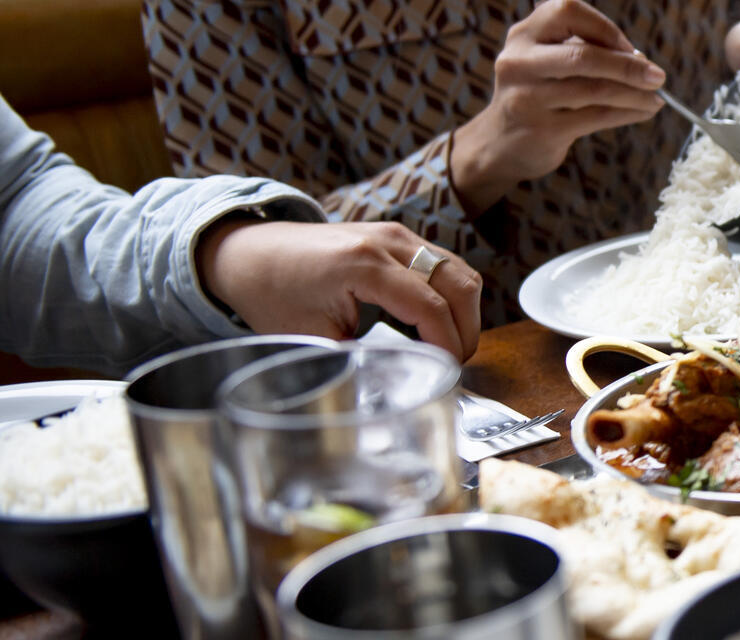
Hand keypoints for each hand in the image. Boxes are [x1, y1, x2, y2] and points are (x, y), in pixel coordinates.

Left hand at [196, 220, 483, 361]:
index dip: (447, 344)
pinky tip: (438, 320)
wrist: (249, 251)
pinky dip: (453, 294)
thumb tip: (391, 384)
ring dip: (465, 311)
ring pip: (461, 271)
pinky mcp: (400, 236)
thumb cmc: (272, 291)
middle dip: (465, 330)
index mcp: (363, 265)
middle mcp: (388, 242)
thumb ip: (356, 358)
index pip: (429, 307)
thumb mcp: (310, 336)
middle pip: (458, 284)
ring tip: (449, 344)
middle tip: (452, 364)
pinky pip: (447, 264)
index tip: (446, 373)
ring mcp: (397, 234)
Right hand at [453, 0, 665, 210]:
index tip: (629, 48)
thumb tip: (640, 60)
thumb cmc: (538, 93)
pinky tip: (644, 111)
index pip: (568, 12)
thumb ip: (587, 52)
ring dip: (636, 94)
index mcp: (524, 35)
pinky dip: (629, 113)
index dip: (605, 28)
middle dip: (629, 66)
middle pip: (584, 55)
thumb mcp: (550, 62)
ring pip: (596, 90)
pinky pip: (598, 117)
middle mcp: (519, 62)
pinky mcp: (543, 130)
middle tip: (658, 77)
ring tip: (656, 98)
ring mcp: (528, 98)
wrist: (500, 143)